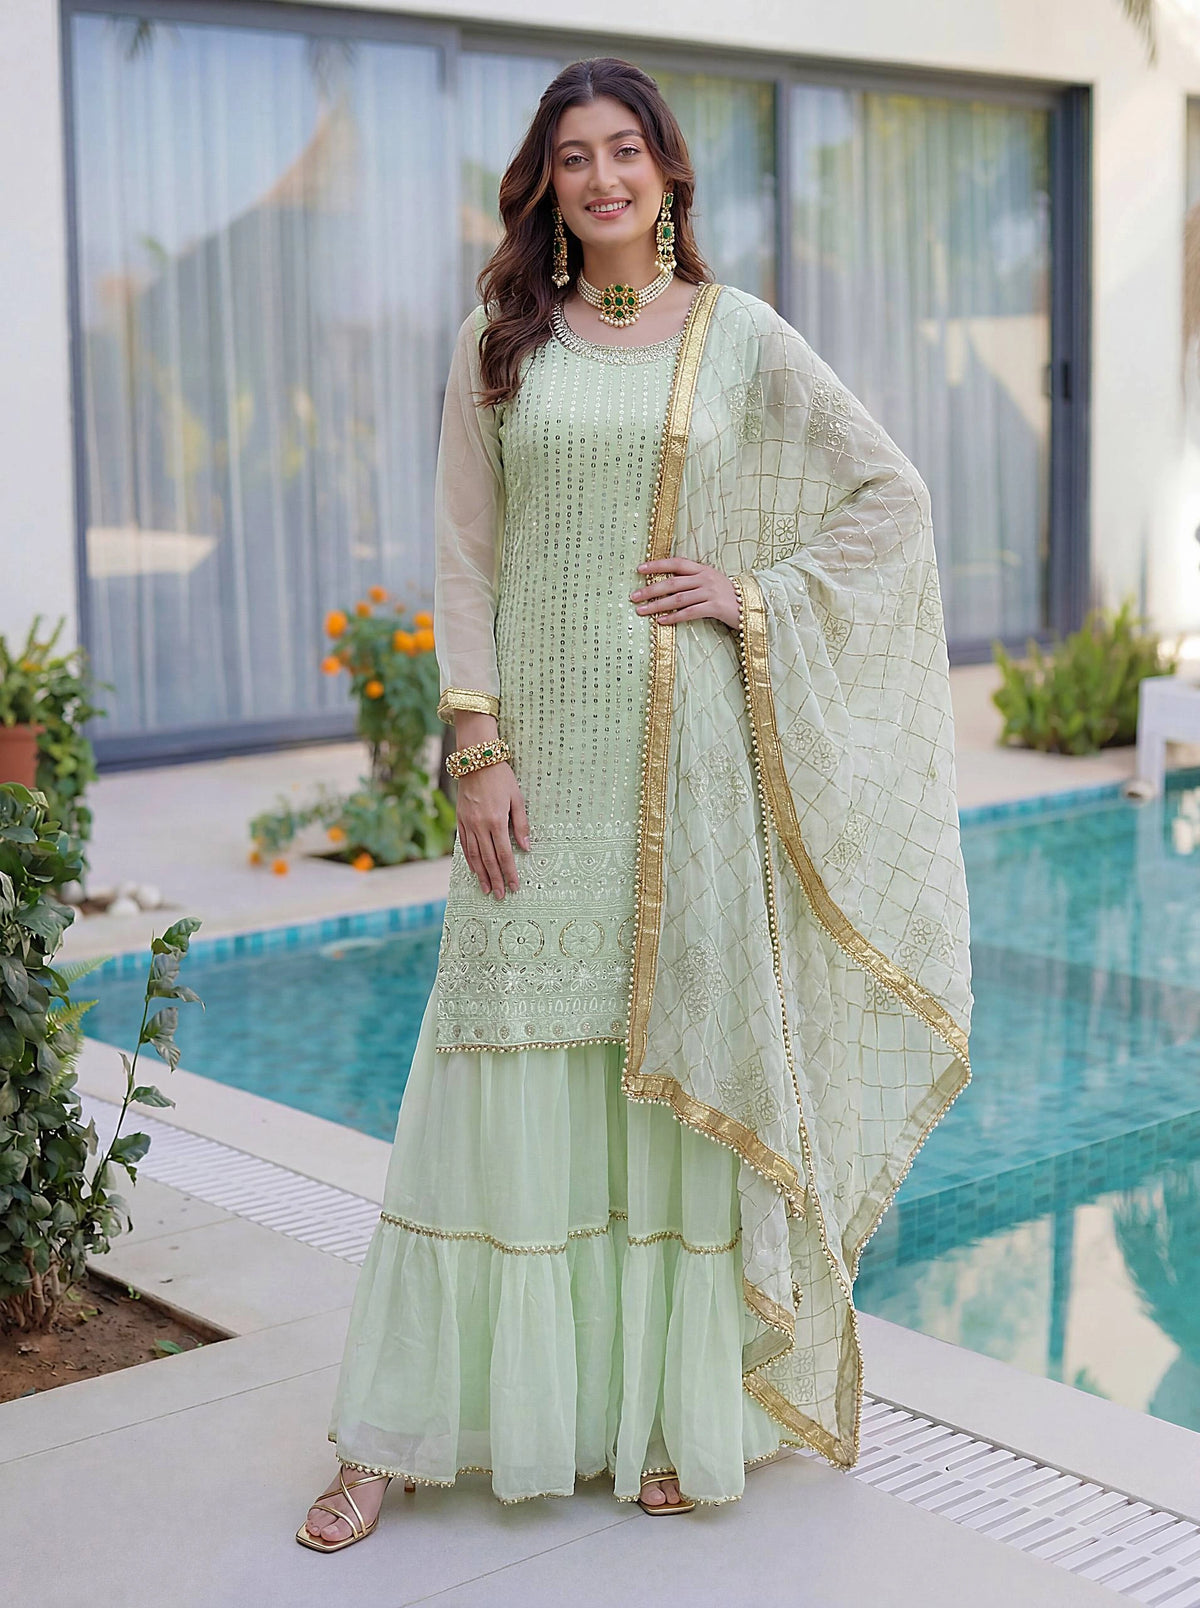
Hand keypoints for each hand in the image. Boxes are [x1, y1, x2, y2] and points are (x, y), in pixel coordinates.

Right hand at [455, 760, 528, 898]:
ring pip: (475, 856)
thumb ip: (521, 824)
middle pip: (489, 859)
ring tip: (487, 889)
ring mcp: (468, 823)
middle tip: (500, 895)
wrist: (476, 760)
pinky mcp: (460, 819)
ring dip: (482, 875)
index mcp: (496, 821)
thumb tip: (526, 847)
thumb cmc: (501, 778)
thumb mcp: (517, 798)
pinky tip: (475, 869)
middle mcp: (480, 825)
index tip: (514, 886)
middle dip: (496, 879)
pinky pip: (464, 845)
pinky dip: (470, 859)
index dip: (510, 873)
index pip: (504, 854)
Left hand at [629, 556, 740, 628]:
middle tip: (633, 597)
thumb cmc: (729, 596)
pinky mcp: (715, 607)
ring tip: (641, 611)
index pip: (676, 563)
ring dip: (657, 605)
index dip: (657, 565)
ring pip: (678, 598)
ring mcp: (711, 592)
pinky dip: (674, 617)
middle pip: (672, 582)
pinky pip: (690, 612)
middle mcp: (705, 578)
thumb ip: (692, 581)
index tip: (639, 569)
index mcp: (703, 569)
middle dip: (650, 590)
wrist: (754, 605)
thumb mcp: (711, 582)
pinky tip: (661, 621)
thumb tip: (666, 586)